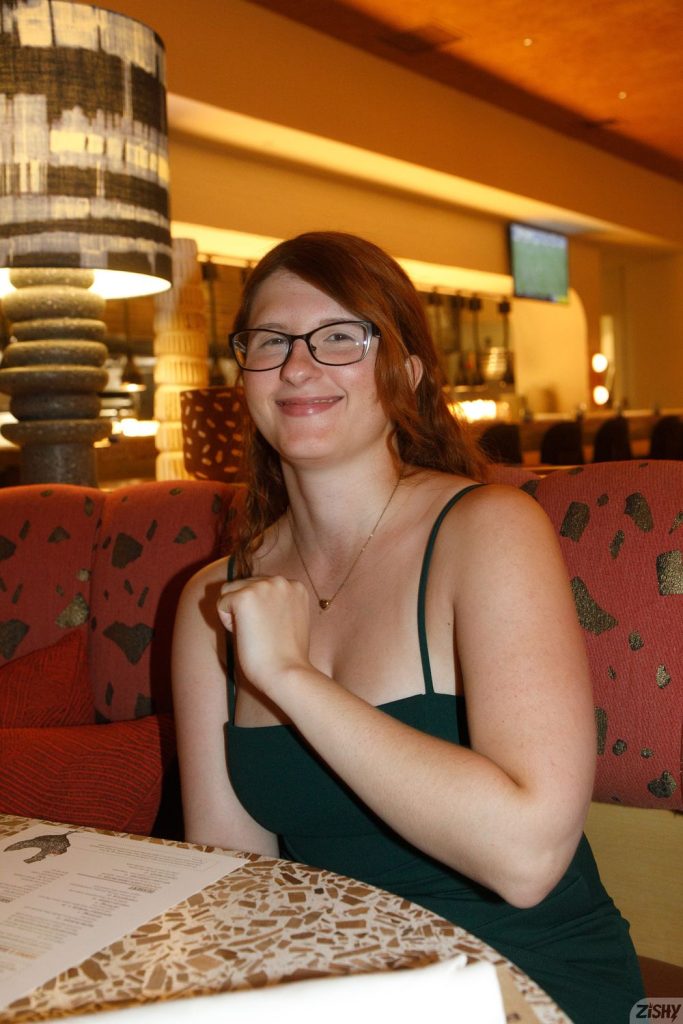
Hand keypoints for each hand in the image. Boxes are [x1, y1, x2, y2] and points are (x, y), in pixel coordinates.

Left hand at [217, 575, 312, 698]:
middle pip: (243, 585)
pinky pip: (221, 604)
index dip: (260, 610)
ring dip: (234, 613)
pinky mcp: (245, 597)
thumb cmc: (288, 655)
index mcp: (295, 586)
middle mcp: (281, 580)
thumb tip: (254, 599)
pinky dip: (227, 623)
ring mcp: (263, 586)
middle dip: (245, 609)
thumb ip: (278, 603)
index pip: (260, 586)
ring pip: (229, 591)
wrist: (287, 673)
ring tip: (254, 634)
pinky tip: (246, 636)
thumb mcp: (291, 619)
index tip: (272, 630)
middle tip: (262, 635)